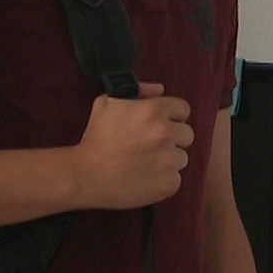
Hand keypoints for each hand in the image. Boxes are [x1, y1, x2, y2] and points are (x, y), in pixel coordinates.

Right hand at [71, 82, 192, 208]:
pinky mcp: (169, 183)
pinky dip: (164, 179)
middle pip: (187, 134)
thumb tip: (160, 89)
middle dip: (173, 138)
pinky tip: (146, 178)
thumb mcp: (108, 102)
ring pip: (181, 157)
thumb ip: (138, 91)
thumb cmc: (95, 136)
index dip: (173, 116)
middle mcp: (166, 133)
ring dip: (168, 159)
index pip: (184, 109)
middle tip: (152, 145)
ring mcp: (169, 160)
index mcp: (155, 111)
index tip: (160, 124)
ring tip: (146, 164)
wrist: (85, 174)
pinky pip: (176, 178)